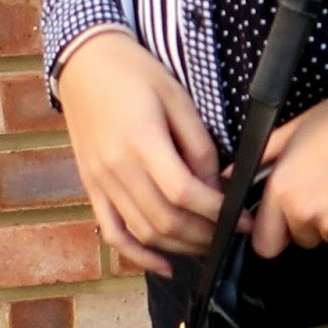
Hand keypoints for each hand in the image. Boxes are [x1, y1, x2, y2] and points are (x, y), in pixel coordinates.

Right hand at [58, 29, 234, 276]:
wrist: (85, 63)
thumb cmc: (135, 72)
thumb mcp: (176, 96)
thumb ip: (198, 143)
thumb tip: (214, 185)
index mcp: (142, 139)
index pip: (183, 192)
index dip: (216, 211)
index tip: (242, 218)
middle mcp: (117, 167)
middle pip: (165, 219)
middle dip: (204, 234)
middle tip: (231, 233)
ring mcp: (100, 181)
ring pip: (143, 232)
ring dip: (179, 246)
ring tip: (208, 243)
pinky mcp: (91, 187)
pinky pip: (113, 233)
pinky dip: (138, 255)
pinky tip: (163, 264)